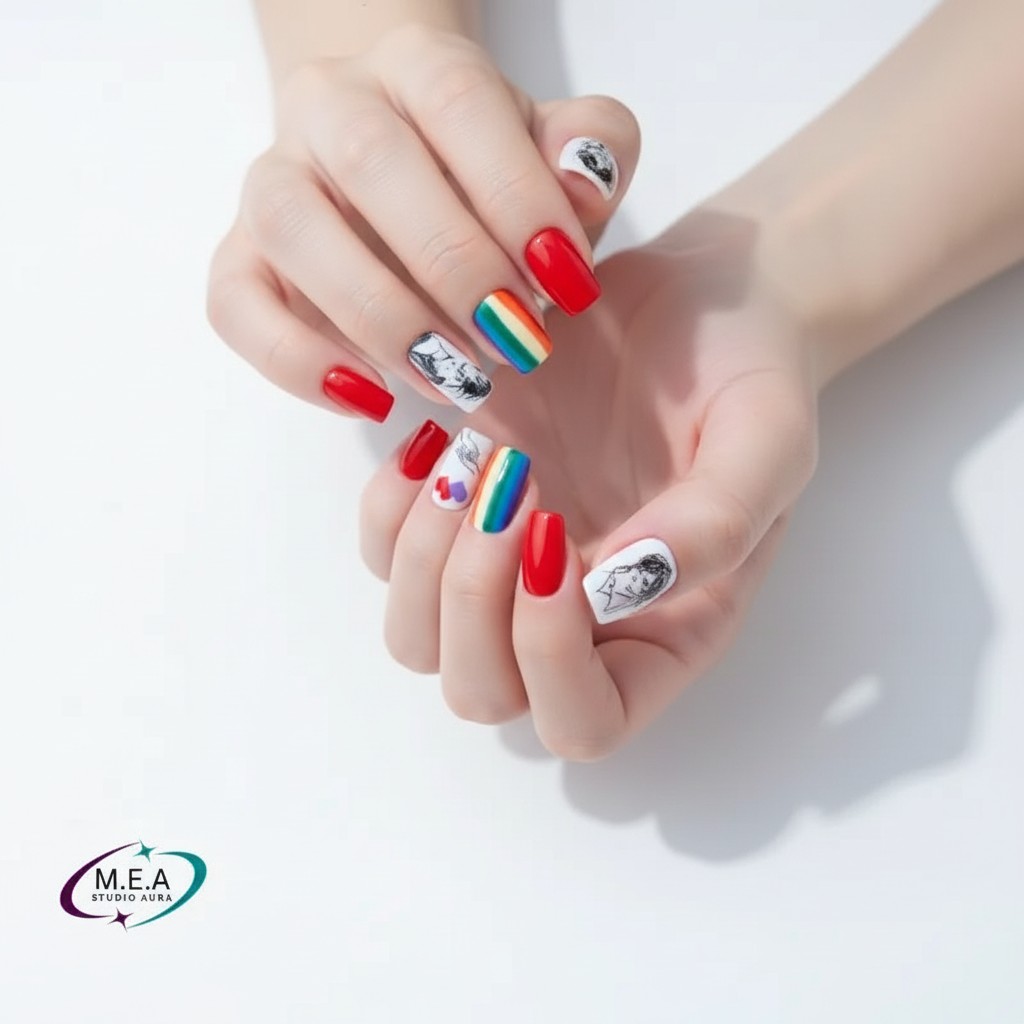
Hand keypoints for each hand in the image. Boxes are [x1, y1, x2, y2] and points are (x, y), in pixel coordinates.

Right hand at [206, 24, 638, 419]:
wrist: (398, 173)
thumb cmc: (486, 175)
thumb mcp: (553, 155)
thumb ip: (589, 153)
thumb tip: (584, 182)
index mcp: (418, 64)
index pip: (459, 103)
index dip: (517, 195)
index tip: (566, 284)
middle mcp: (331, 105)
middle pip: (373, 161)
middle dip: (455, 266)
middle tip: (516, 341)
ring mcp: (273, 178)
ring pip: (292, 227)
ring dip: (380, 316)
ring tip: (455, 378)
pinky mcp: (240, 256)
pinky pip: (234, 304)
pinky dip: (295, 361)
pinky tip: (369, 398)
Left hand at [360, 210, 819, 758]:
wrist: (695, 301)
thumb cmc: (746, 372)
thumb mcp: (765, 437)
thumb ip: (717, 522)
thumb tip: (618, 585)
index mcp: (661, 631)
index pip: (583, 722)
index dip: (550, 659)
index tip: (555, 538)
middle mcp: (576, 623)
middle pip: (480, 691)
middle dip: (474, 596)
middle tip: (513, 478)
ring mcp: (508, 573)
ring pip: (416, 639)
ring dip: (424, 556)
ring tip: (478, 453)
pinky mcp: (462, 516)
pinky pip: (381, 556)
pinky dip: (388, 510)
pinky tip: (439, 440)